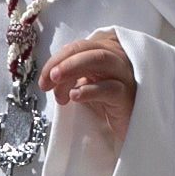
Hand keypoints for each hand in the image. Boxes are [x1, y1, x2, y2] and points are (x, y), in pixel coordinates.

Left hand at [41, 30, 137, 148]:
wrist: (131, 128)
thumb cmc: (108, 105)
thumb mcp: (86, 85)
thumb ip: (71, 76)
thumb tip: (49, 78)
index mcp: (105, 53)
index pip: (78, 46)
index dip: (57, 58)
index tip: (43, 78)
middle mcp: (117, 59)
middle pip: (88, 49)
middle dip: (62, 61)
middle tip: (47, 79)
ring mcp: (125, 76)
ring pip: (101, 59)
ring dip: (73, 67)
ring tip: (56, 82)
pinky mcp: (129, 97)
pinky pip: (110, 88)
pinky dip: (90, 89)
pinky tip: (75, 96)